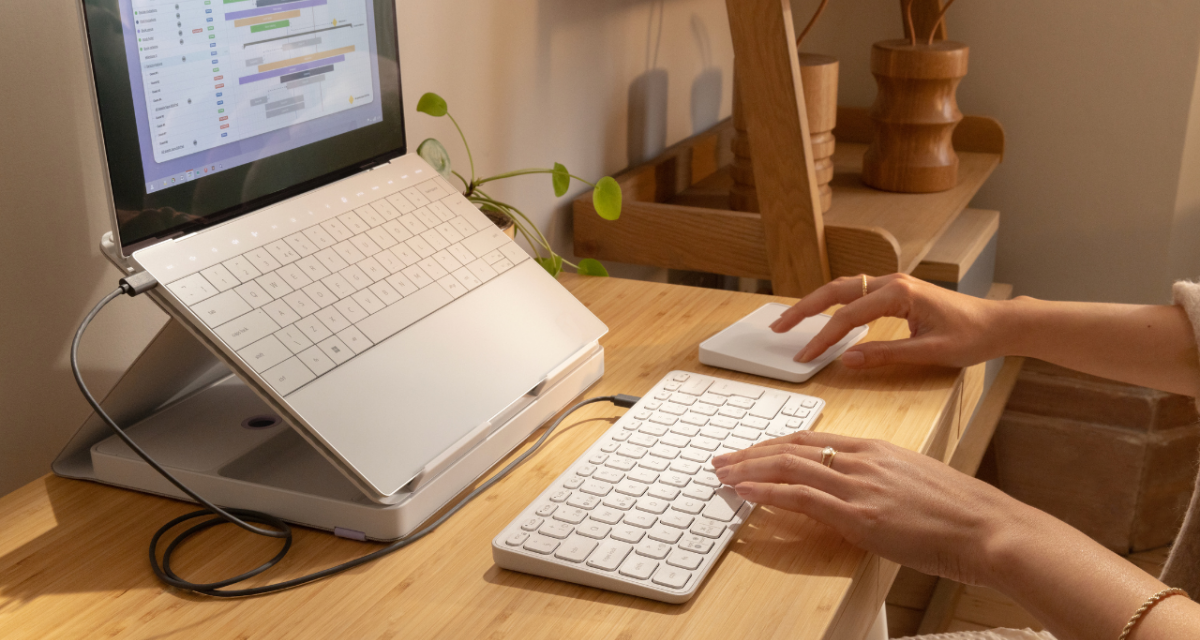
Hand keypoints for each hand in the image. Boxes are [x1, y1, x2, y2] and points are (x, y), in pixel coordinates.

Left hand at [711, 430, 1034, 586]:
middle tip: (722, 459)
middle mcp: (862, 459)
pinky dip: (765, 492)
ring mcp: (859, 485)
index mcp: (875, 448)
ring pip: (787, 466)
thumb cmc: (961, 512)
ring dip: (747, 469)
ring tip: (722, 474)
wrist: (989, 528)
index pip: (811, 439)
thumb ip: (880, 480)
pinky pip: (800, 496)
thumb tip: (858, 492)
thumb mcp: (914, 481)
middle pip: (791, 448)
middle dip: (751, 453)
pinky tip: (744, 493)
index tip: (752, 451)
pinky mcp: (858, 514)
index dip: (774, 445)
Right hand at [771, 273, 1000, 368]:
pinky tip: (823, 317)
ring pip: (843, 289)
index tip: (804, 357)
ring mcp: (893, 284)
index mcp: (898, 293)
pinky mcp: (897, 292)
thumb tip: (847, 360)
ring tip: (791, 320)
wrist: (999, 323)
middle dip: (804, 309)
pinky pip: (856, 294)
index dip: (822, 339)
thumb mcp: (929, 352)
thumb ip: (885, 355)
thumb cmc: (972, 336)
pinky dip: (834, 304)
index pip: (847, 317)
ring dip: (816, 303)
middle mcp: (892, 282)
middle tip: (778, 327)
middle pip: (835, 292)